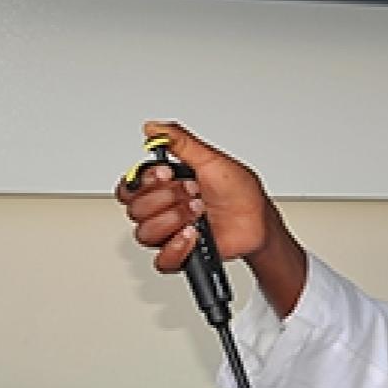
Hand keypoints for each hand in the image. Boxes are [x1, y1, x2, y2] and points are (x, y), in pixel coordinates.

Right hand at [115, 121, 307, 315]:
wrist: (258, 221)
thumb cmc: (239, 191)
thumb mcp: (211, 159)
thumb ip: (180, 142)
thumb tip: (153, 128)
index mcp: (165, 185)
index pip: (130, 187)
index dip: (144, 182)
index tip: (167, 175)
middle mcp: (164, 208)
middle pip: (135, 210)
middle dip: (166, 200)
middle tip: (192, 193)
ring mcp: (170, 232)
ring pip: (144, 234)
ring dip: (173, 221)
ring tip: (198, 213)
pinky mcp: (179, 253)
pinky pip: (161, 260)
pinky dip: (176, 247)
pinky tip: (193, 235)